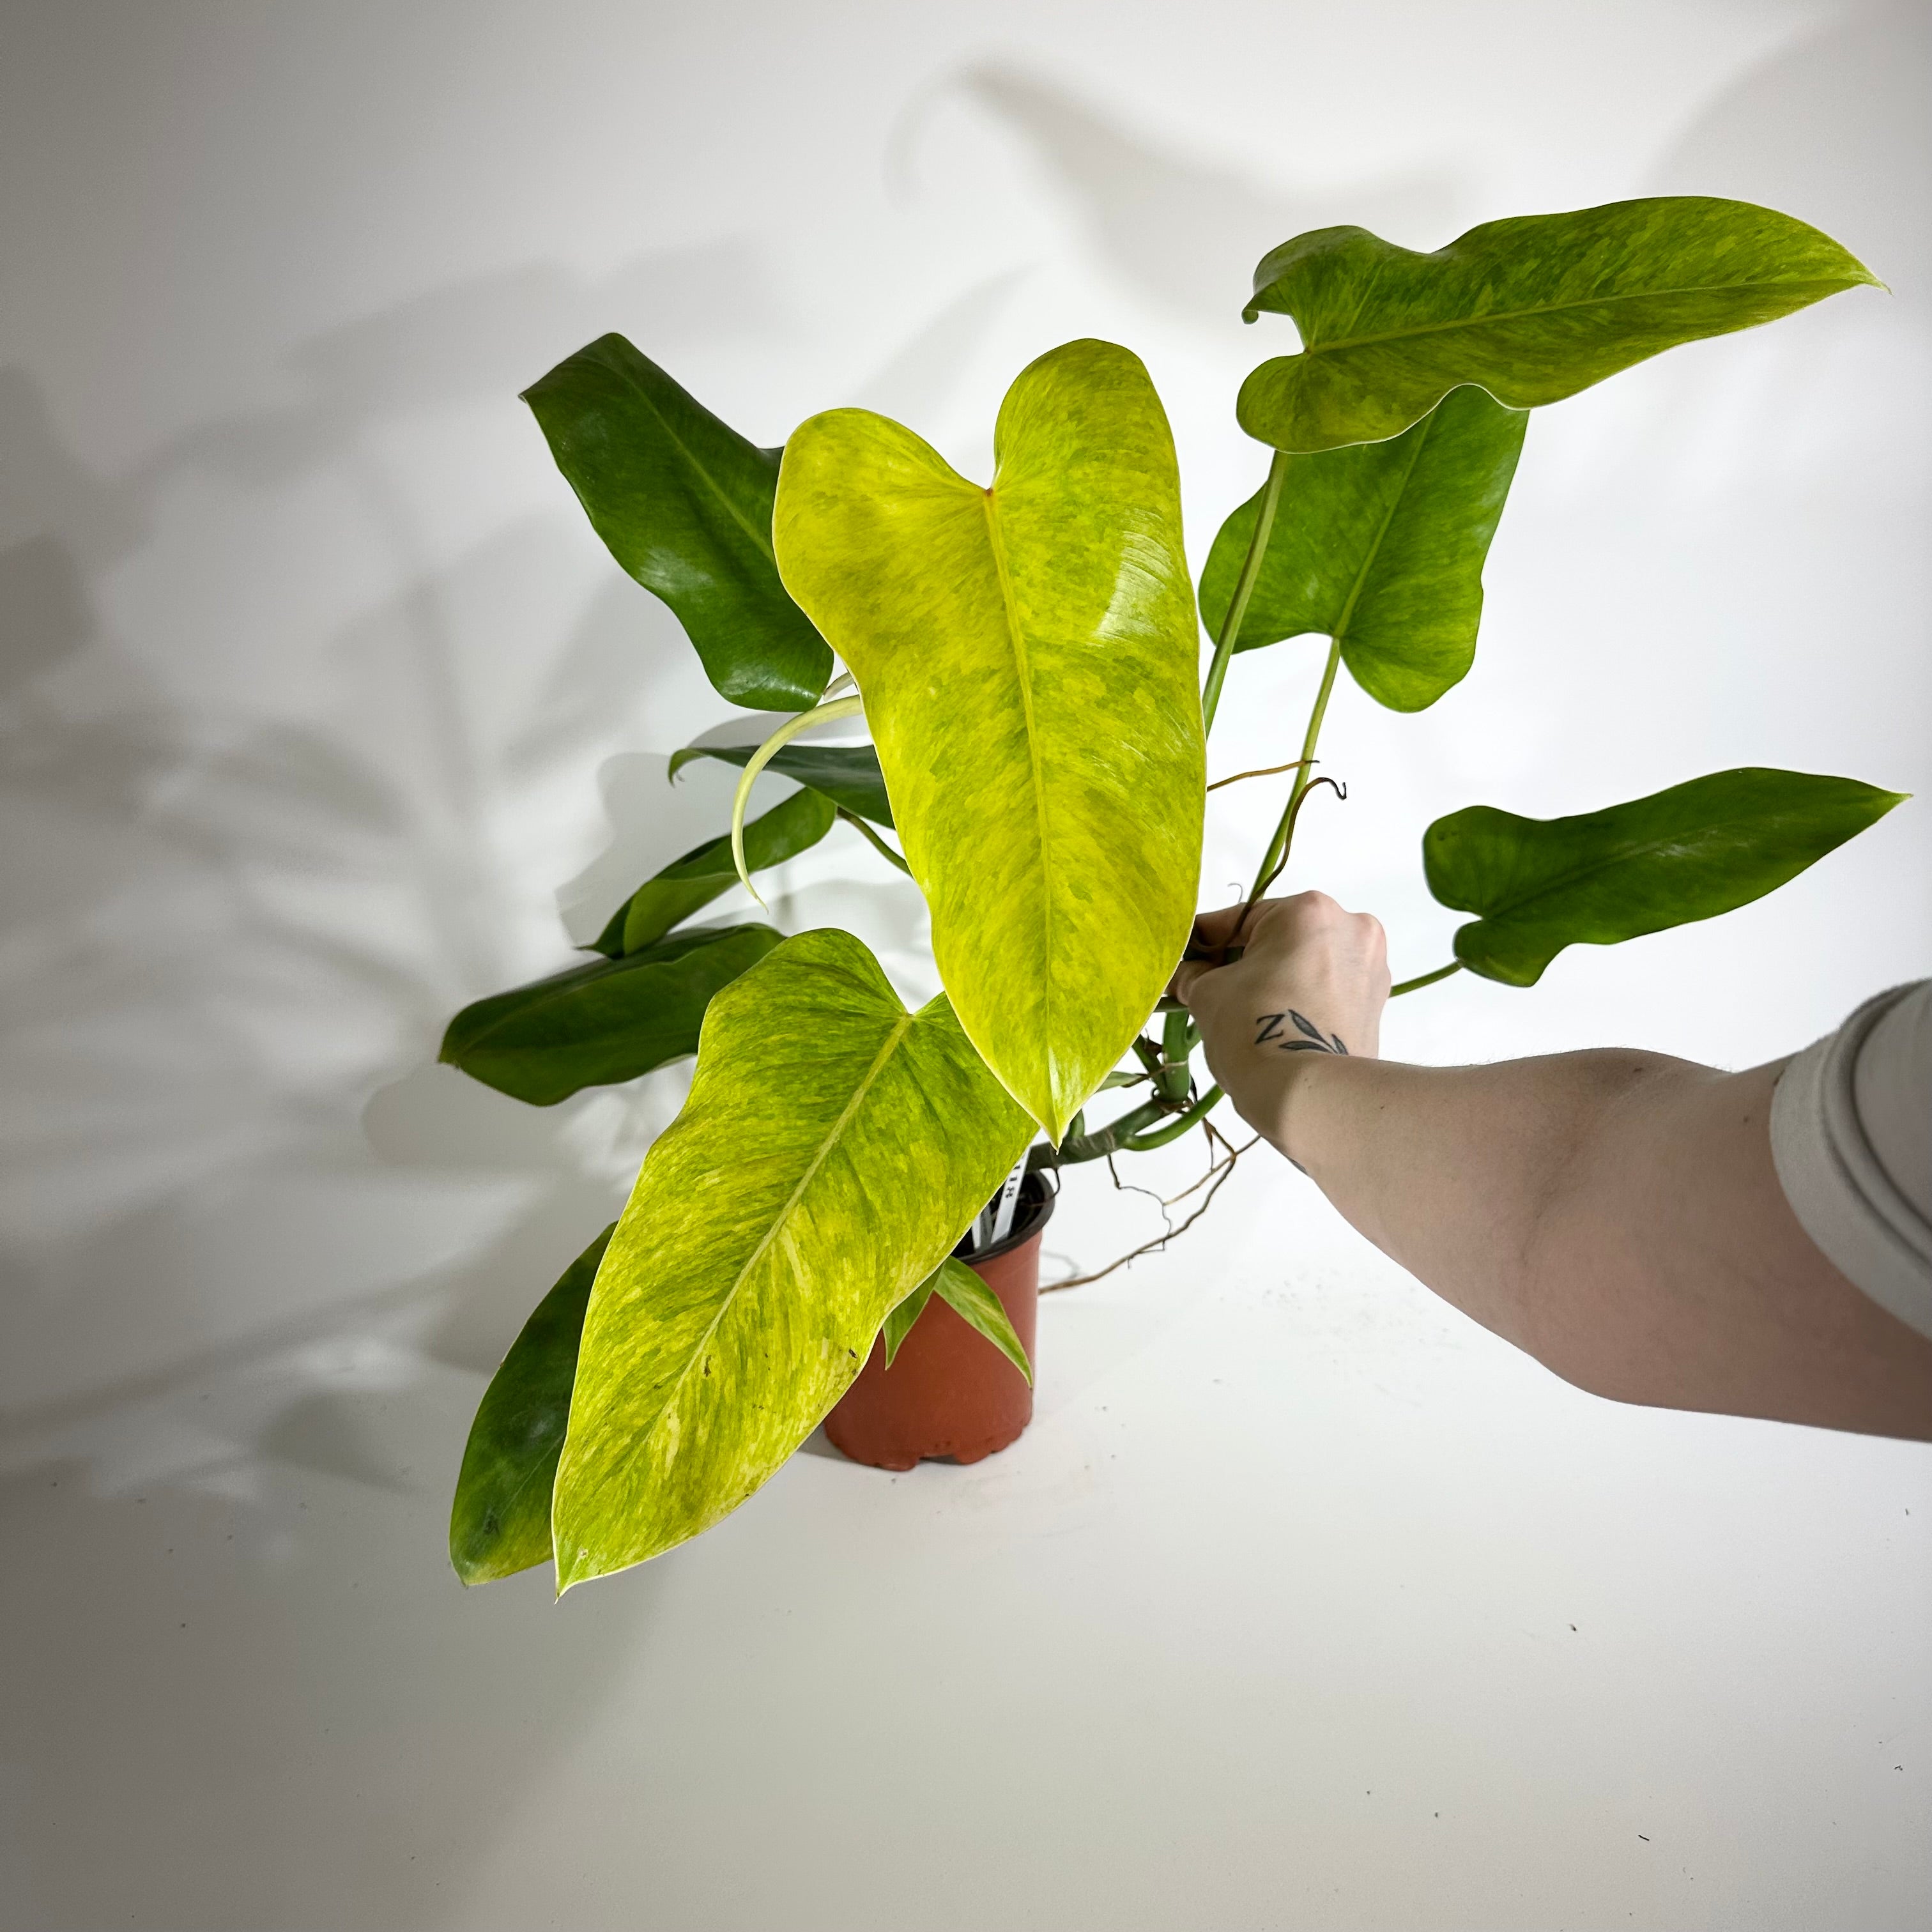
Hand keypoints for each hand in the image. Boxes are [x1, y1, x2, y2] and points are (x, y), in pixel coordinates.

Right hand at [1171, 893, 1389, 1139]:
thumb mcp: (1207, 994)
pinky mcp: (1377, 1004)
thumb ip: (1194, 974)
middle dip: (1247, 961)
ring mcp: (1371, 967)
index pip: (1240, 919)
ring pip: (1308, 964)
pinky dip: (1304, 999)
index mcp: (1308, 910)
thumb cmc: (1255, 1029)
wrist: (1308, 1094)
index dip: (1205, 941)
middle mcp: (1351, 926)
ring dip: (1278, 979)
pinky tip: (1279, 1023)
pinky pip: (1329, 990)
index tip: (1184, 957)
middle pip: (1281, 939)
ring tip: (1246, 1011)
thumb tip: (1186, 974)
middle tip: (1212, 987)